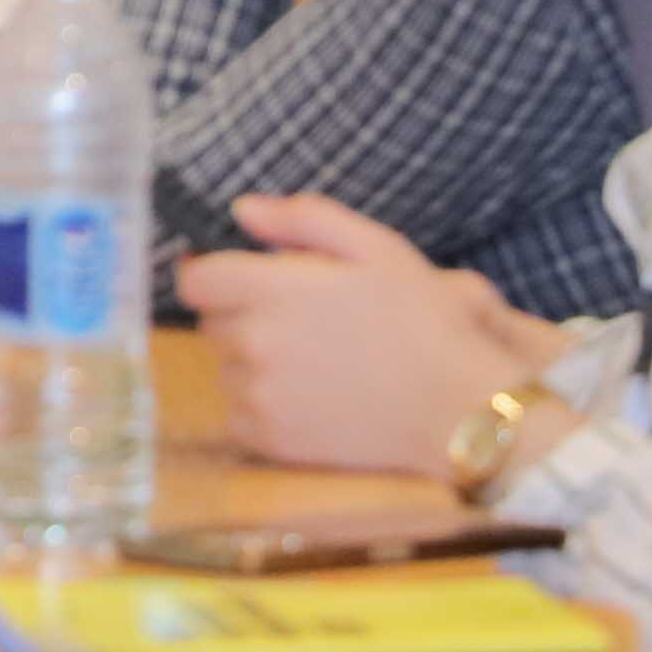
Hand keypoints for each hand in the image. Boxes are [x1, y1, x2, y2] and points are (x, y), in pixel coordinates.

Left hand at [175, 191, 561, 475]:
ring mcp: (258, 396)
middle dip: (245, 315)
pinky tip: (313, 397)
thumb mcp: (376, 248)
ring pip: (227, 369)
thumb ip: (302, 220)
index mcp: (271, 291)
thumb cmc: (423, 321)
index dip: (216, 276)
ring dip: (254, 362)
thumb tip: (243, 211)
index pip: (195, 281)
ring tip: (318, 362)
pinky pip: (239, 414)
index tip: (245, 281)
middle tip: (306, 322)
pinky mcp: (270, 440)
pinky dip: (264, 405)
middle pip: (213, 323)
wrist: (456, 407)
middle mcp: (253, 345)